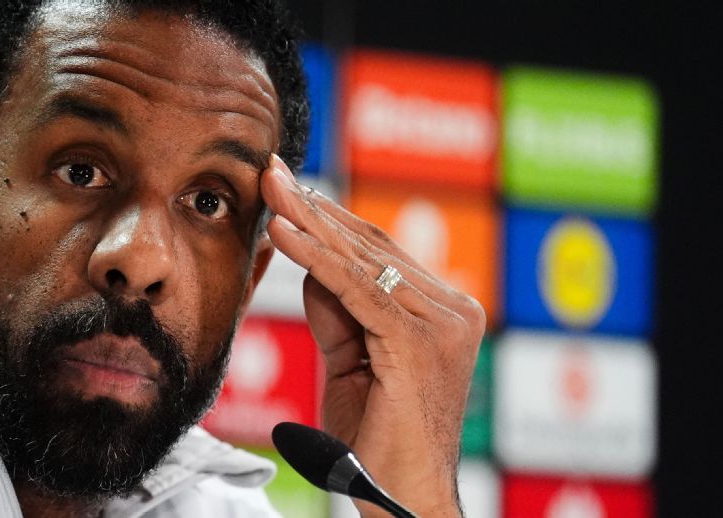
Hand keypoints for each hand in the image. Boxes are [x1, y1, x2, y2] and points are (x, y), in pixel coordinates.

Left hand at [259, 155, 484, 516]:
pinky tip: (283, 233)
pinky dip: (315, 258)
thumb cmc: (376, 436)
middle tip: (270, 170)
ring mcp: (441, 324)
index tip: (284, 187)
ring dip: (308, 221)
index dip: (327, 218)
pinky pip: (356, 290)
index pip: (376, 252)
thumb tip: (308, 260)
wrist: (400, 495)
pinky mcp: (418, 343)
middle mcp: (453, 309)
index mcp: (443, 310)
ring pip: (361, 261)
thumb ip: (337, 310)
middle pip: (369, 246)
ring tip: (269, 189)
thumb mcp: (349, 359)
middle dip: (312, 206)